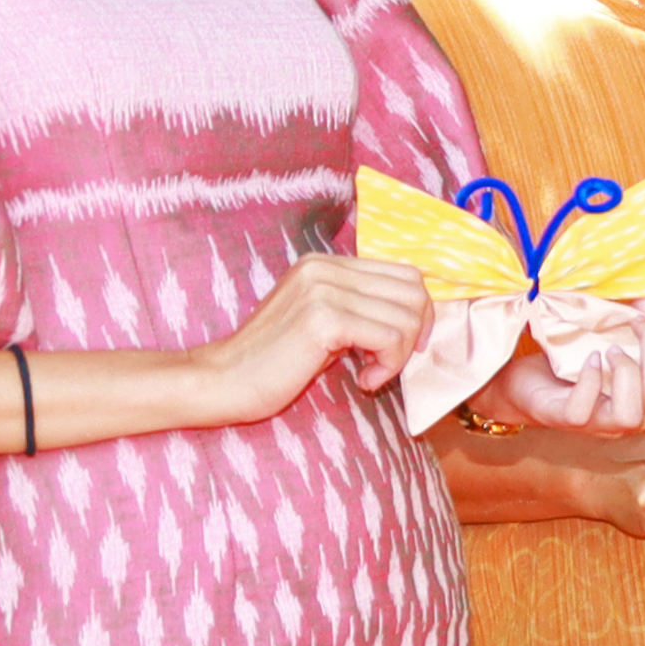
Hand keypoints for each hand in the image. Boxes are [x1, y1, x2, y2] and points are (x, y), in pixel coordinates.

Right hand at [204, 252, 431, 419]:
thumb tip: (416, 314)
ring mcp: (322, 290)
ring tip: (370, 374)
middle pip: (414, 291)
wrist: (224, 380)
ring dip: (399, 356)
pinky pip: (389, 338)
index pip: (405, 275)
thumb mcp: (323, 322)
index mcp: (325, 264)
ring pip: (406, 317)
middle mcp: (324, 268)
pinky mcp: (322, 318)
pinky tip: (363, 381)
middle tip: (390, 363)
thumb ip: (359, 308)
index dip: (419, 313)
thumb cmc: (276, 361)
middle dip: (416, 334)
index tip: (404, 346)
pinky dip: (387, 366)